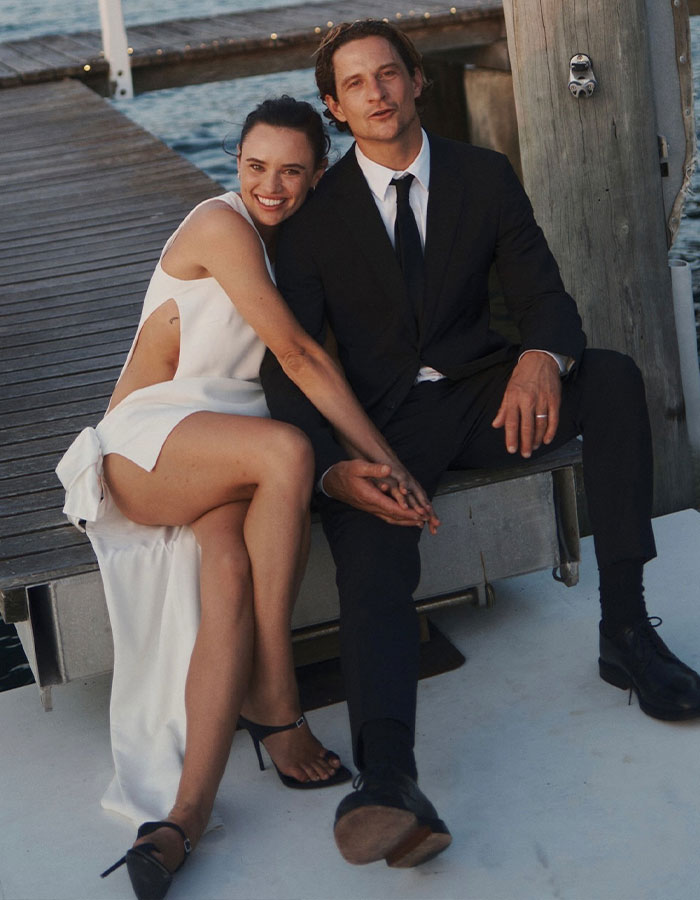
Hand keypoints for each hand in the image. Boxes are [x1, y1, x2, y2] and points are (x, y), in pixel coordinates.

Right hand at [323, 460, 439, 531]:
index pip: (392, 508)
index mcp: (370, 497)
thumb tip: (388, 469)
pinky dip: (398, 519)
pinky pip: (387, 516)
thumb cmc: (344, 472)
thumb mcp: (357, 466)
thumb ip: (373, 469)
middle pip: (394, 516)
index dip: (407, 512)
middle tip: (426, 520)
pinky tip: (405, 519)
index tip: (419, 514)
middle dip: (411, 519)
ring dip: (406, 521)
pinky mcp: (370, 508)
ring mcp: (370, 508)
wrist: (331, 482)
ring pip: (391, 518)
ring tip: (420, 522)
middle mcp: (371, 506)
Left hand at [491, 352, 560, 457]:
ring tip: (534, 447)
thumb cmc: (522, 375)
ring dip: (538, 439)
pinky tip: (547, 439)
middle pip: (527, 427)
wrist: (540, 359)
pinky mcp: (554, 400)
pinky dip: (551, 431)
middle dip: (526, 443)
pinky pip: (553, 419)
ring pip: (540, 425)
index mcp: (514, 398)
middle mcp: (528, 400)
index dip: (511, 438)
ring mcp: (542, 400)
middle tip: (525, 454)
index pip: (511, 422)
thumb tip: (496, 424)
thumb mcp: (508, 389)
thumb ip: (503, 409)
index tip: (511, 449)